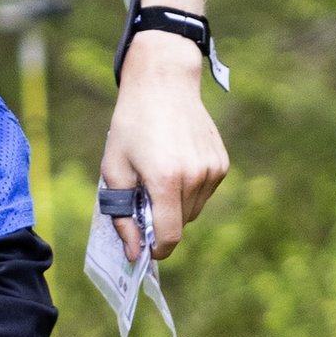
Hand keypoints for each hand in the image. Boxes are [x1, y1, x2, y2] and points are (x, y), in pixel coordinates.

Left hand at [99, 30, 227, 258]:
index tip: (144, 247)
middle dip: (161, 220)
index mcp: (165, 180)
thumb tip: (134, 253)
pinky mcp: (221, 163)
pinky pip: (204, 193)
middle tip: (143, 194)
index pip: (169, 236)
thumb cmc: (131, 125)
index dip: (157, 249)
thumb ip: (122, 216)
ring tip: (159, 172)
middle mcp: (195, 177)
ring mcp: (212, 170)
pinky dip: (189, 189)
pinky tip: (176, 162)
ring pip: (194, 210)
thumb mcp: (113, 169)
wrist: (163, 83)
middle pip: (181, 224)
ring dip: (176, 204)